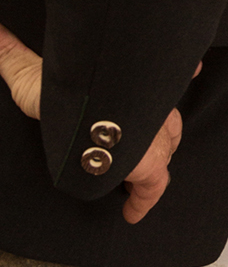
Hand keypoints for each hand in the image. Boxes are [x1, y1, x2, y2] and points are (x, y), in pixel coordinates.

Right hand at [0, 23, 188, 221]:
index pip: (148, 86)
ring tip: (136, 172)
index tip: (171, 79)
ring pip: (164, 148)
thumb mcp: (34, 70)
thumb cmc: (74, 82)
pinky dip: (144, 200)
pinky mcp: (150, 163)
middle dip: (158, 129)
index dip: (152, 90)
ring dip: (155, 157)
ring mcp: (155, 134)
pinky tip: (133, 212)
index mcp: (130, 85)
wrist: (96, 100)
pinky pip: (153, 187)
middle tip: (144, 140)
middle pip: (163, 119)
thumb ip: (15, 54)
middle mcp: (148, 107)